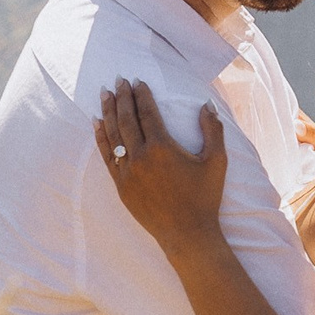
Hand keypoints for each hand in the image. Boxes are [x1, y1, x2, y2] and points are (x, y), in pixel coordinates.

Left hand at [95, 79, 229, 258]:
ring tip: (104, 94)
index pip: (147, 113)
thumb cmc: (205, 197)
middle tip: (118, 80)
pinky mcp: (121, 185)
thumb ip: (213, 130)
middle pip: (126, 120)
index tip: (137, 81)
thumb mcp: (217, 161)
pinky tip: (97, 124)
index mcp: (163, 148)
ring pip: (113, 135)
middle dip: (122, 98)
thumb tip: (206, 105)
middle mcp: (141, 157)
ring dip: (108, 112)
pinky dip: (101, 138)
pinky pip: (106, 156)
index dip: (141, 95)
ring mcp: (128, 172)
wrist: (187, 233)